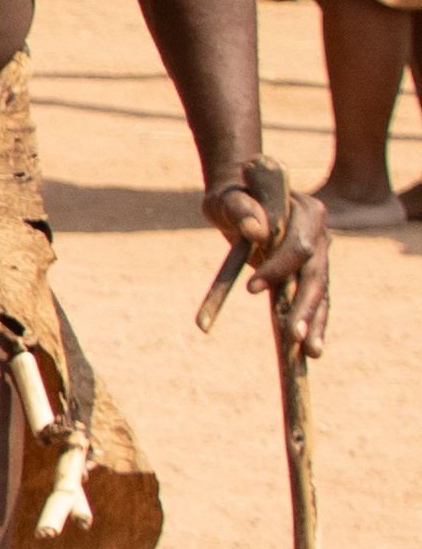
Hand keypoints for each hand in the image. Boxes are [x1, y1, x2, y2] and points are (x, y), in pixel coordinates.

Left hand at [209, 171, 330, 356]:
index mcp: (308, 212)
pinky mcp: (310, 273)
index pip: (299, 246)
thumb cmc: (233, 196)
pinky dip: (313, 324)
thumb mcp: (229, 198)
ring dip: (314, 322)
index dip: (278, 268)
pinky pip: (315, 300)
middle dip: (304, 305)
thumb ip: (241, 209)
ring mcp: (320, 256)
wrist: (241, 199)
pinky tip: (309, 350)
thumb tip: (256, 232)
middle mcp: (321, 235)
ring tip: (309, 352)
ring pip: (321, 292)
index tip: (250, 289)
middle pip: (316, 274)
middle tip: (292, 335)